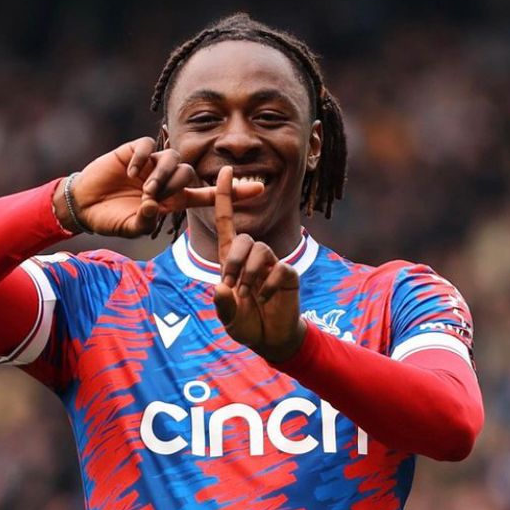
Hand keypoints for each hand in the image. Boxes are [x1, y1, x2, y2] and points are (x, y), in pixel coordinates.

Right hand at [54, 138, 262, 236]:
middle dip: (175, 187)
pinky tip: (131, 171)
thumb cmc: (111, 219)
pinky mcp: (135, 151)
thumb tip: (154, 207)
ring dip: (161, 176)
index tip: (260, 188)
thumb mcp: (131, 227)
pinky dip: (144, 158)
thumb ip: (145, 222)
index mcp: (174, 200)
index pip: (209, 194)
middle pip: (189, 173)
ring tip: (145, 189)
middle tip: (153, 198)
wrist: (85, 206)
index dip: (233, 191)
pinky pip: (150, 147)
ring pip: (174, 160)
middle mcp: (167, 180)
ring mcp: (152, 164)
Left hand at [213, 166, 305, 361]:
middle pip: (244, 239)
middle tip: (234, 286)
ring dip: (251, 274)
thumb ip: (222, 305)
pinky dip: (269, 285)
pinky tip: (266, 298)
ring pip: (260, 251)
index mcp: (231, 260)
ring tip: (250, 295)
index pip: (227, 222)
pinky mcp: (288, 274)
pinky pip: (279, 269)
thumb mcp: (228, 317)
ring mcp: (271, 264)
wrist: (270, 339)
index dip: (224, 196)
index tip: (224, 170)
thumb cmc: (246, 323)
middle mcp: (251, 257)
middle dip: (234, 262)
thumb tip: (221, 287)